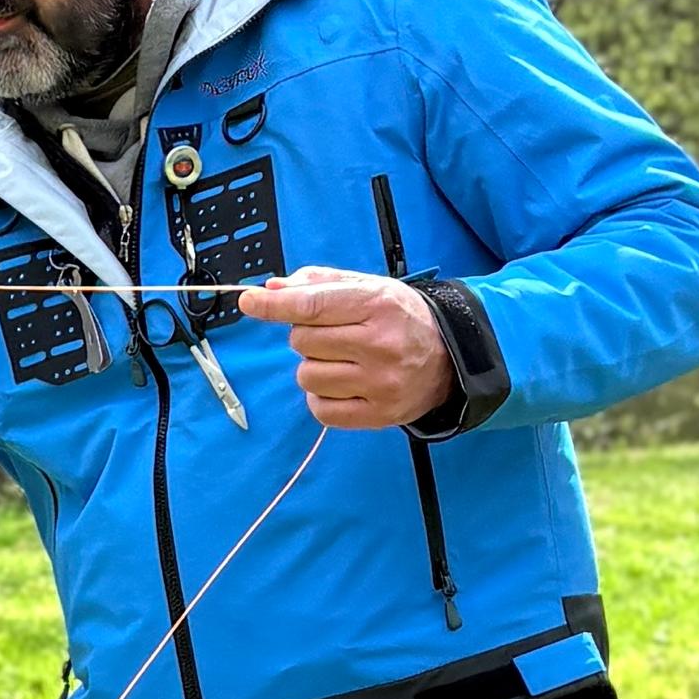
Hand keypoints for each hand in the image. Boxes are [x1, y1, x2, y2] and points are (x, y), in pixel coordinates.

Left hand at [236, 268, 451, 429]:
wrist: (449, 358)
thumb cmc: (399, 318)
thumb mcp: (368, 287)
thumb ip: (320, 284)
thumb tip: (273, 290)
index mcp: (377, 305)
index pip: (313, 305)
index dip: (275, 305)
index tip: (249, 302)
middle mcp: (380, 345)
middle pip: (302, 341)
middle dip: (305, 336)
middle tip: (332, 334)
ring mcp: (379, 383)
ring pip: (307, 376)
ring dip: (313, 367)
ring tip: (341, 360)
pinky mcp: (377, 414)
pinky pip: (320, 409)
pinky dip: (321, 396)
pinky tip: (342, 383)